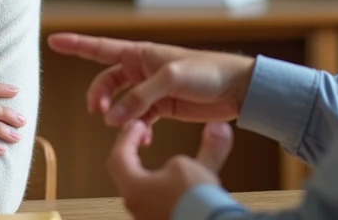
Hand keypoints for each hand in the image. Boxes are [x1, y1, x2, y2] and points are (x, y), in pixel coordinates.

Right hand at [47, 33, 254, 126]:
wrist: (236, 89)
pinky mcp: (163, 106)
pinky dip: (136, 127)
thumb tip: (112, 117)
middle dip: (98, 96)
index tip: (53, 41)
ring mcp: (151, 88)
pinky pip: (139, 118)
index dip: (76, 44)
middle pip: (106, 82)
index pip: (100, 47)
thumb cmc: (206, 72)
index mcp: (140, 53)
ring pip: (120, 103)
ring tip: (123, 127)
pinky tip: (142, 136)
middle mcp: (142, 69)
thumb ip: (140, 97)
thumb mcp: (170, 79)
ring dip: (117, 115)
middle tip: (100, 113)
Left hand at [108, 119, 232, 219]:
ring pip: (139, 190)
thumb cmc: (194, 206)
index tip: (136, 126)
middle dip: (132, 152)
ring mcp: (145, 216)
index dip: (127, 136)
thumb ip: (206, 146)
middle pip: (124, 173)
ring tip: (163, 165)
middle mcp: (135, 204)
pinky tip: (174, 189)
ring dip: (146, 173)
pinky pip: (152, 203)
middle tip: (141, 139)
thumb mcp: (194, 167)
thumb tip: (218, 128)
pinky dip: (158, 189)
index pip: (119, 156)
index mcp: (134, 188)